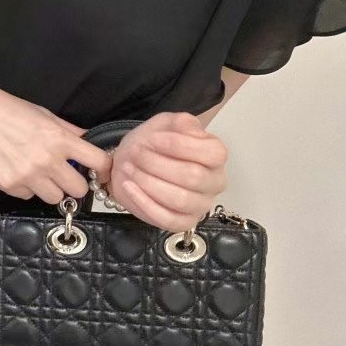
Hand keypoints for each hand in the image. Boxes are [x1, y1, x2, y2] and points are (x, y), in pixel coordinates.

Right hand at [0, 72, 112, 203]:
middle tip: (64, 174)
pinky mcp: (8, 185)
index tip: (98, 171)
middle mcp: (46, 160)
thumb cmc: (9, 109)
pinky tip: (17, 171)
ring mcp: (27, 175)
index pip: (98, 162)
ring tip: (38, 173)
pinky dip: (26, 188)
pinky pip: (28, 196)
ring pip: (55, 198)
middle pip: (79, 190)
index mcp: (60, 139)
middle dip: (74, 182)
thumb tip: (90, 143)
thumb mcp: (46, 115)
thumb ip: (70, 132)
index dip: (102, 169)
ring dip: (51, 188)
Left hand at [107, 111, 227, 231]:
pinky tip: (129, 186)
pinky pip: (167, 219)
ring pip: (180, 200)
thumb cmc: (154, 144)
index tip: (152, 138)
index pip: (212, 153)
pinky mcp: (183, 222)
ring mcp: (200, 205)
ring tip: (129, 168)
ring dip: (149, 183)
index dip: (179, 145)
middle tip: (135, 153)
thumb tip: (190, 129)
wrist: (134, 162)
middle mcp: (215, 183)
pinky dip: (144, 203)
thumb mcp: (166, 123)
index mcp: (216, 156)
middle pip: (193, 177)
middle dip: (157, 163)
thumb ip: (181, 122)